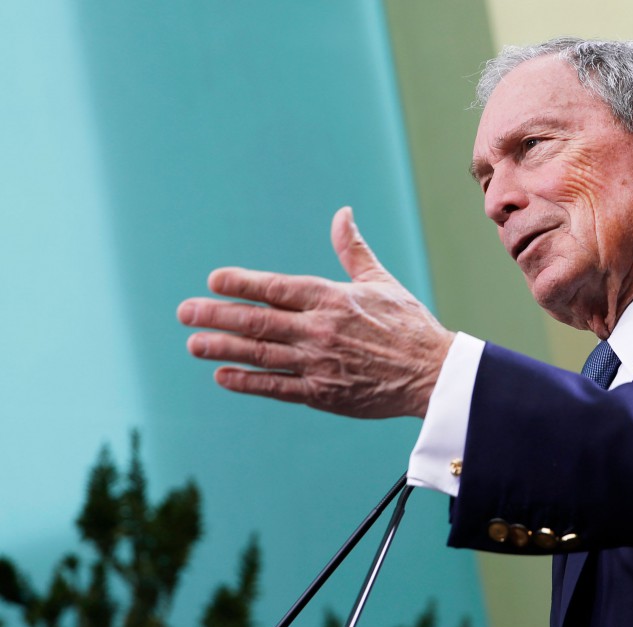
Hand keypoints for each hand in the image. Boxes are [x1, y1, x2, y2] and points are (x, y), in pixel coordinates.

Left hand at [177, 207, 454, 418]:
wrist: (433, 375)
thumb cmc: (409, 326)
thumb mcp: (382, 282)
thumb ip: (353, 250)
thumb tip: (342, 213)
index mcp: (334, 298)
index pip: (277, 287)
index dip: (242, 283)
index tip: (213, 280)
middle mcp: (321, 329)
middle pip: (259, 320)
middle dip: (217, 315)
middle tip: (184, 311)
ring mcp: (319, 363)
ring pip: (260, 353)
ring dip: (222, 347)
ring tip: (193, 343)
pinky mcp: (323, 394)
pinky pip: (277, 387)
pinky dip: (248, 381)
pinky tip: (222, 375)